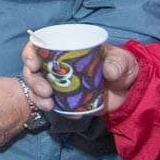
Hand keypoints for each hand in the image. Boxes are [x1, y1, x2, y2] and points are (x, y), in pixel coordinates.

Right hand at [21, 42, 138, 114]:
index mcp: (66, 49)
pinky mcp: (64, 101)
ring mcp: (59, 84)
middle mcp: (57, 66)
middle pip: (33, 70)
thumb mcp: (123, 60)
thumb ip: (117, 64)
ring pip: (37, 89)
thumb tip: (109, 72)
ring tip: (49, 105)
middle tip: (46, 91)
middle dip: (33, 80)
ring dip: (37, 97)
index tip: (33, 64)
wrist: (129, 92)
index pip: (40, 46)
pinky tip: (66, 113)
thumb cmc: (122, 67)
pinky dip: (55, 110)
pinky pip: (51, 104)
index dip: (30, 54)